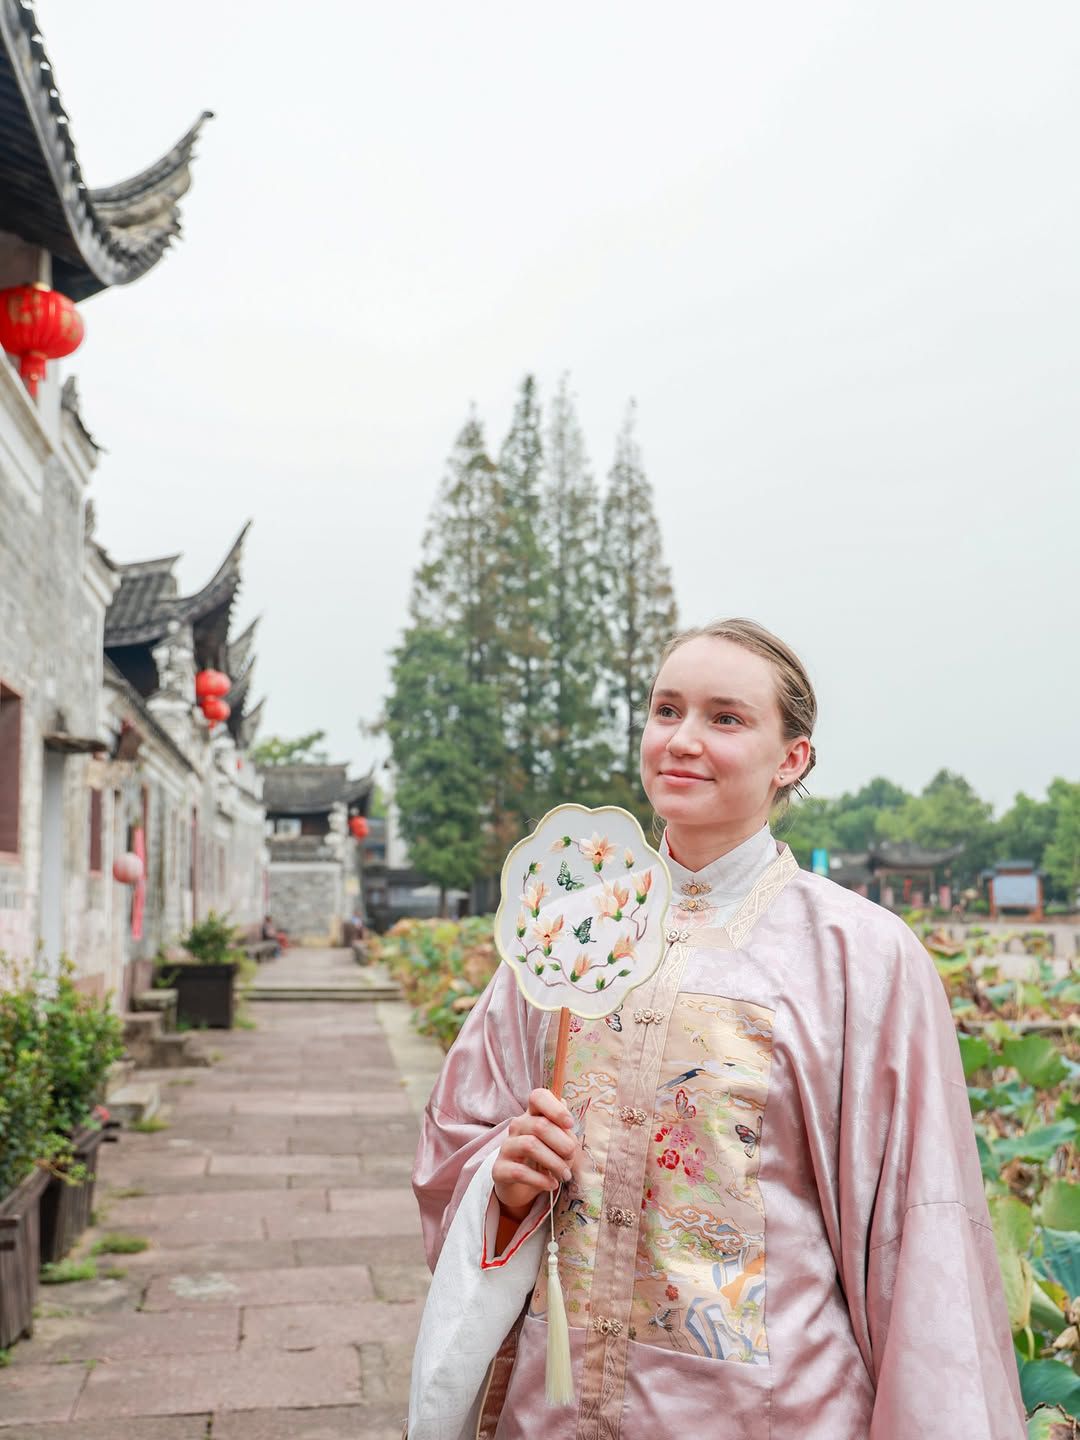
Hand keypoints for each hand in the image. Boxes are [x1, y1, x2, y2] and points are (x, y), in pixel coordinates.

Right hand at [493, 1088, 577, 1220]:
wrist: (523, 1187)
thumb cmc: (545, 1159)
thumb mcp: (559, 1144)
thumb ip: (565, 1132)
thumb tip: (568, 1120)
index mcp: (533, 1115)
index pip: (538, 1097)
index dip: (556, 1108)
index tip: (570, 1124)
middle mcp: (517, 1126)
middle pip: (540, 1125)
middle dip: (562, 1143)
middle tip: (571, 1158)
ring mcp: (506, 1147)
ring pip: (530, 1145)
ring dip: (554, 1162)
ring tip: (565, 1175)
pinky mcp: (499, 1169)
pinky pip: (519, 1171)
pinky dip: (541, 1179)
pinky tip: (551, 1184)